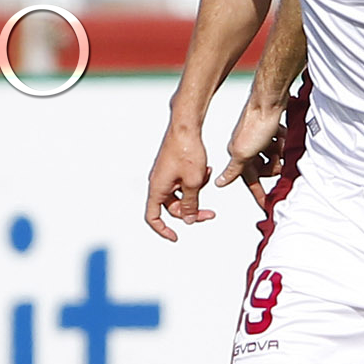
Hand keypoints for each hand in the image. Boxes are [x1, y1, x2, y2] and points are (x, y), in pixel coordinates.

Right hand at [144, 116, 214, 241]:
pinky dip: (195, 181)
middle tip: (209, 213)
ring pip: (180, 194)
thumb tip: (187, 219)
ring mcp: (165, 175)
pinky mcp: (172, 168)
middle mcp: (158, 183)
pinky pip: (183, 183)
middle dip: (191, 210)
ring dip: (196, 192)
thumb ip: (190, 204)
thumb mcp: (193, 183)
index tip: (176, 236)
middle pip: (172, 208)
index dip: (163, 230)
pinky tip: (204, 170)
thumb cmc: (186, 151)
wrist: (185, 127)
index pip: (153, 217)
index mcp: (157, 189)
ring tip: (205, 178)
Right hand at [216, 93, 287, 209]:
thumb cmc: (255, 124)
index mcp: (239, 156)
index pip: (250, 181)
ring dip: (278, 152)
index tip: (266, 205)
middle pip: (264, 168)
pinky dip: (282, 140)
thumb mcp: (243, 153)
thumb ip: (233, 170)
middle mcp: (247, 148)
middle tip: (278, 161)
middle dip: (273, 166)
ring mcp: (259, 139)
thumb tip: (219, 182)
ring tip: (278, 144)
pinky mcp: (269, 130)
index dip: (259, 194)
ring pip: (273, 156)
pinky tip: (280, 133)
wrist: (269, 101)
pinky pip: (279, 143)